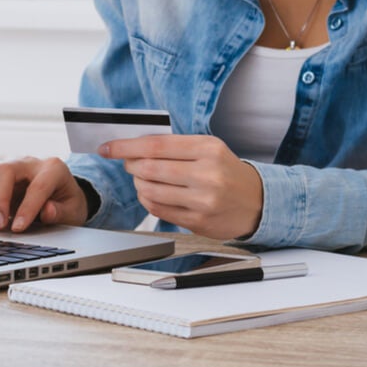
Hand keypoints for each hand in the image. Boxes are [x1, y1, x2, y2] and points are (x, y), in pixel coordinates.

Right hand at [0, 157, 88, 232]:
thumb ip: (61, 212)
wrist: (62, 196)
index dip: (27, 208)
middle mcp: (30, 163)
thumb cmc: (67, 202)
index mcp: (54, 169)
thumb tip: (47, 211)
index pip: (37, 185)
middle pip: (5, 170)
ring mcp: (13, 168)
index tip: (18, 228)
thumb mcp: (73, 211)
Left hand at [99, 135, 262, 239]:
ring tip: (142, 179)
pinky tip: (151, 194)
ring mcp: (203, 200)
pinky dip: (147, 200)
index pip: (156, 145)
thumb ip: (175, 145)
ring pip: (151, 191)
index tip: (109, 147)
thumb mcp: (208, 147)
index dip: (126, 146)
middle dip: (130, 165)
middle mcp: (207, 174)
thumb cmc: (227, 171)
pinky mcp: (199, 221)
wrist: (257, 202)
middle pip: (150, 168)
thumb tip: (135, 145)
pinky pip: (159, 210)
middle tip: (128, 163)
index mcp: (208, 149)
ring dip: (138, 184)